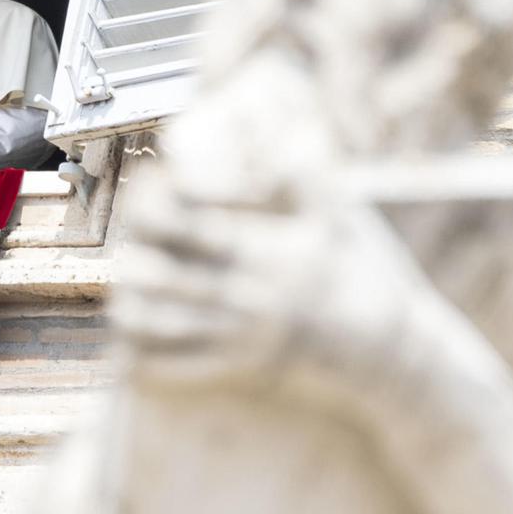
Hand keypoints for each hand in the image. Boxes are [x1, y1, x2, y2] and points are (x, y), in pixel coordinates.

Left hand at [112, 169, 429, 404]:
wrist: (393, 352)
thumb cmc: (370, 279)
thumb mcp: (345, 222)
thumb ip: (309, 182)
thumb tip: (284, 144)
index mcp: (269, 254)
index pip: (198, 227)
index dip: (162, 206)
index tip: (146, 188)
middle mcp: (250, 296)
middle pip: (170, 276)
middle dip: (136, 258)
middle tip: (122, 243)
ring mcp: (244, 335)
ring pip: (168, 326)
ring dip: (134, 308)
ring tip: (120, 290)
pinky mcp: (245, 367)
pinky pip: (185, 369)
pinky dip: (150, 360)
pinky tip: (127, 348)